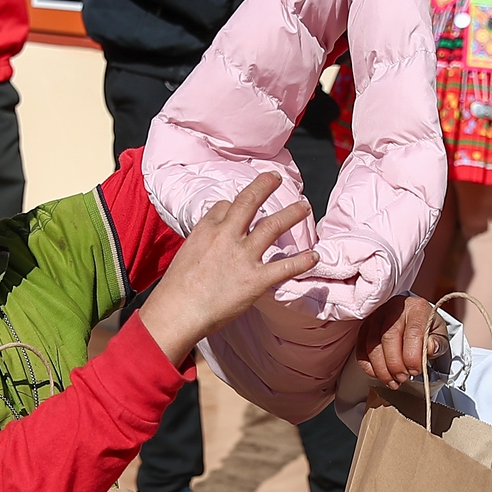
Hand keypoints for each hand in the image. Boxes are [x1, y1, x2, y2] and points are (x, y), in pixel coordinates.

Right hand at [136, 173, 318, 365]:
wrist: (177, 312)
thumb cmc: (176, 289)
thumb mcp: (185, 253)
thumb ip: (204, 241)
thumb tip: (215, 238)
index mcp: (206, 229)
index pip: (225, 206)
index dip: (234, 207)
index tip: (240, 210)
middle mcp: (226, 236)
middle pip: (249, 201)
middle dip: (265, 185)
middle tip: (276, 178)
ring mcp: (243, 257)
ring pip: (272, 226)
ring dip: (291, 214)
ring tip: (304, 206)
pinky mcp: (255, 280)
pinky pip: (285, 266)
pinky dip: (302, 261)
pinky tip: (314, 256)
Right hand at [358, 294, 447, 386]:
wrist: (413, 320)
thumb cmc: (427, 329)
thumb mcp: (439, 335)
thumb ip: (438, 343)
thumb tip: (431, 348)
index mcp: (417, 308)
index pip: (413, 333)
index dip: (413, 356)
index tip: (415, 371)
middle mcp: (394, 308)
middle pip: (389, 338)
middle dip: (395, 364)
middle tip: (403, 378)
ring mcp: (376, 316)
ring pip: (372, 345)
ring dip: (381, 368)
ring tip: (392, 381)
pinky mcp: (365, 326)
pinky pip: (361, 348)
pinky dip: (368, 366)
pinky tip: (379, 375)